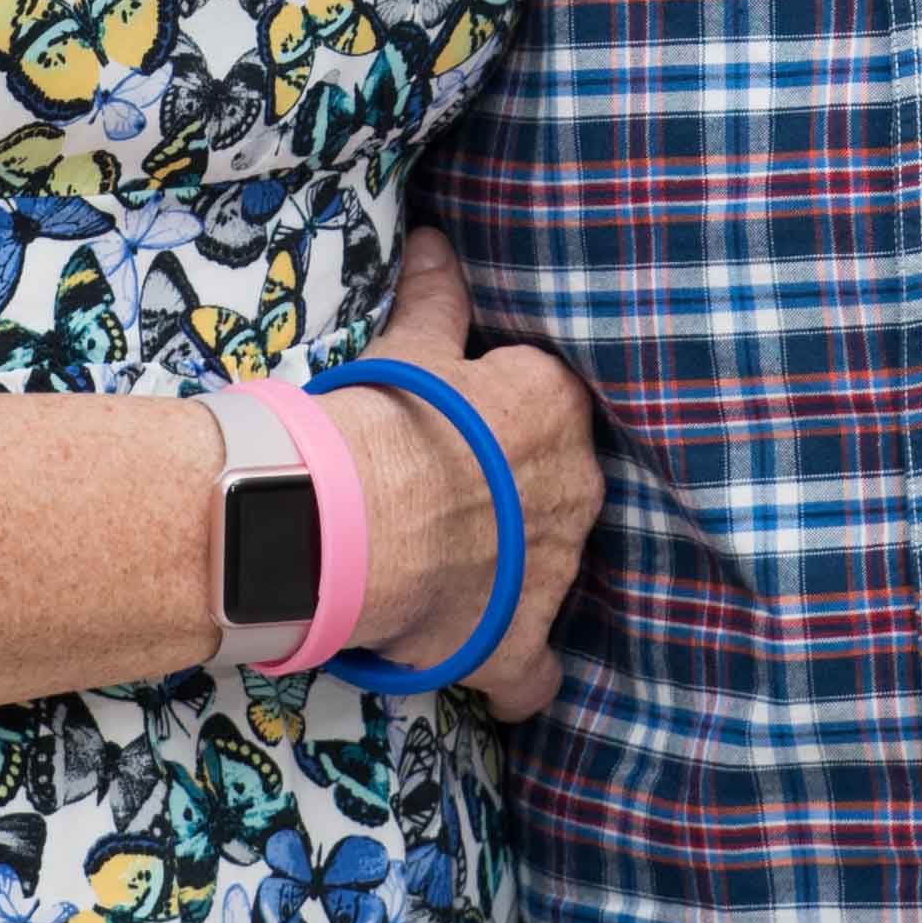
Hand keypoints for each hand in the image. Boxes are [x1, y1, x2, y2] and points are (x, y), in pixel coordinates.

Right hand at [335, 226, 602, 720]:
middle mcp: (576, 487)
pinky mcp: (515, 640)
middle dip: (522, 497)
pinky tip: (505, 681)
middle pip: (560, 488)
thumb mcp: (412, 345)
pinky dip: (521, 678)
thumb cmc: (382, 419)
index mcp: (557, 408)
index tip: (473, 431)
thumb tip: (438, 241)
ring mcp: (552, 571)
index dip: (510, 419)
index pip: (553, 404)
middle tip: (456, 499)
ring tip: (458, 574)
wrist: (345, 517)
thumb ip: (437, 296)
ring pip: (550, 571)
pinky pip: (534, 674)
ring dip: (515, 574)